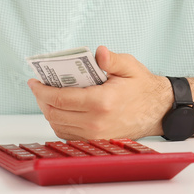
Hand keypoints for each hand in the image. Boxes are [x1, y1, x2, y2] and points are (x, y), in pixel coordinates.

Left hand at [27, 46, 173, 139]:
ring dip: (48, 110)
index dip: (42, 90)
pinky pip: (68, 133)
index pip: (61, 98)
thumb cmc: (142, 87)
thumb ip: (111, 59)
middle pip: (55, 113)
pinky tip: (59, 108)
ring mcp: (96, 135)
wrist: (158, 110)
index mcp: (102, 102)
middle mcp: (96, 122)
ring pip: (58, 125)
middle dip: (41, 99)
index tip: (34, 81)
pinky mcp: (96, 140)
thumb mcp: (129, 66)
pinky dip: (59, 121)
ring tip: (46, 96)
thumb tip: (98, 52)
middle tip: (37, 86)